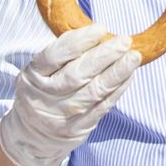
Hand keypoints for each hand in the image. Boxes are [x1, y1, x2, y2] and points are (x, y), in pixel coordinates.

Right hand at [0, 25, 141, 165]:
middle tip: (124, 41)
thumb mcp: (39, 72)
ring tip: (133, 57)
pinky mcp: (77, 129)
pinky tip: (128, 76)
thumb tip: (100, 35)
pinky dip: (117, 90)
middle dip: (104, 56)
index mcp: (32, 77)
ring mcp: (61, 116)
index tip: (100, 29)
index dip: (78, 42)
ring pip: (92, 92)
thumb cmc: (42, 92)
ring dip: (116, 73)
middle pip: (76, 75)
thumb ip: (63, 56)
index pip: (54, 56)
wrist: (31, 136)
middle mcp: (44, 97)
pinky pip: (101, 107)